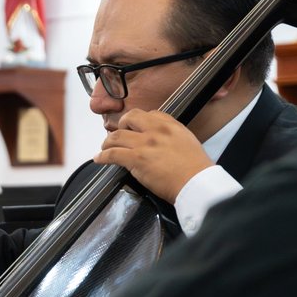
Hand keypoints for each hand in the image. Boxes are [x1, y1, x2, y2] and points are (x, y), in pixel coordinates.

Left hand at [93, 109, 212, 202]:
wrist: (197, 183)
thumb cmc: (196, 168)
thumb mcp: (187, 141)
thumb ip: (171, 137)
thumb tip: (159, 142)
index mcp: (171, 125)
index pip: (149, 114)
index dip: (138, 121)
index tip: (133, 128)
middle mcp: (156, 130)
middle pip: (129, 118)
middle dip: (121, 125)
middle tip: (118, 136)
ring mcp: (145, 144)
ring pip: (116, 136)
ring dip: (107, 142)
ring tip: (105, 148)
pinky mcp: (136, 159)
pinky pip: (112, 154)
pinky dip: (102, 156)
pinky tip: (99, 159)